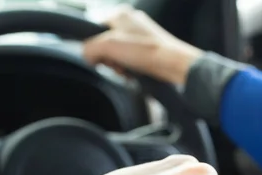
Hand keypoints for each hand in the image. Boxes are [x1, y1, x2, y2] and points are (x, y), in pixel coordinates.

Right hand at [83, 5, 202, 84]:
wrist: (174, 65)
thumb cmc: (146, 51)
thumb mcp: (109, 47)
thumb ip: (89, 48)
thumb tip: (86, 56)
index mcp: (120, 14)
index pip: (93, 27)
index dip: (93, 45)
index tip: (100, 56)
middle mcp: (131, 22)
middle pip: (106, 43)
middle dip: (108, 59)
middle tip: (116, 65)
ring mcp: (141, 35)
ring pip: (118, 54)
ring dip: (119, 66)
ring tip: (127, 71)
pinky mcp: (149, 50)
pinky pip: (131, 60)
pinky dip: (130, 69)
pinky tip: (135, 74)